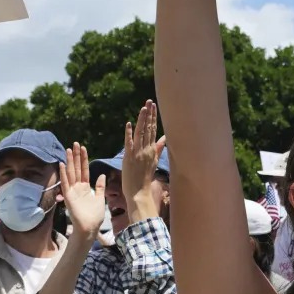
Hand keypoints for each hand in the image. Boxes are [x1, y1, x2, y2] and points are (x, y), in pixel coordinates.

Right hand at [58, 144, 105, 239]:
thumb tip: (102, 174)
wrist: (90, 227)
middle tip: (75, 143)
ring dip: (69, 161)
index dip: (84, 159)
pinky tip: (62, 164)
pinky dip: (64, 174)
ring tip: (68, 149)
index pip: (84, 170)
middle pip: (77, 168)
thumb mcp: (100, 198)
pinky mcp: (68, 196)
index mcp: (86, 187)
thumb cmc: (95, 216)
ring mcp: (72, 191)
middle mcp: (78, 187)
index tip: (83, 148)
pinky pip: (65, 183)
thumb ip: (100, 186)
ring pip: (71, 173)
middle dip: (76, 156)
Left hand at [122, 100, 166, 221]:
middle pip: (149, 129)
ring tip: (144, 108)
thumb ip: (158, 149)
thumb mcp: (153, 161)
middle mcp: (146, 149)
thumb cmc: (144, 178)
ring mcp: (138, 153)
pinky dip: (129, 133)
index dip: (153, 117)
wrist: (139, 192)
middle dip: (150, 114)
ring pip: (141, 133)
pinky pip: (129, 143)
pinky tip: (129, 124)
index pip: (153, 130)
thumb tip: (165, 138)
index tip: (153, 106)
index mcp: (152, 150)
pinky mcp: (129, 157)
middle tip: (150, 101)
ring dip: (142, 120)